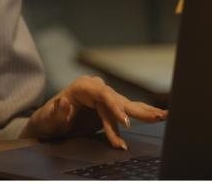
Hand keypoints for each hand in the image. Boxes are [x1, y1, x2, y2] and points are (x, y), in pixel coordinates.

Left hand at [20, 75, 166, 149]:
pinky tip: (157, 116)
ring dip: (144, 113)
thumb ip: (57, 112)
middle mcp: (94, 88)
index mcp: (82, 87)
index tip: (125, 122)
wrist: (48, 124)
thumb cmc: (48, 120)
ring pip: (125, 105)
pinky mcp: (108, 107)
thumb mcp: (49, 119)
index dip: (115, 108)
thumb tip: (65, 103)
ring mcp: (102, 97)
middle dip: (137, 110)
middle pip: (118, 98)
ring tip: (163, 116)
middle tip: (156, 117)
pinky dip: (141, 115)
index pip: (102, 95)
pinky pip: (126, 111)